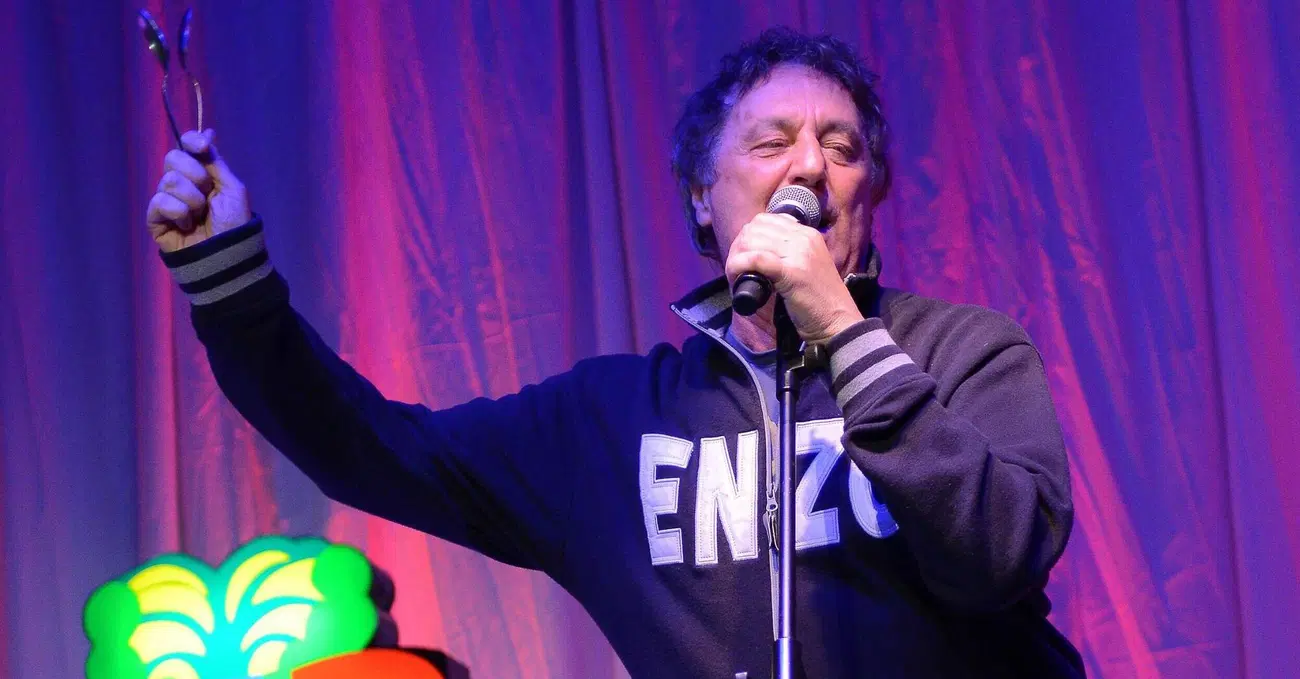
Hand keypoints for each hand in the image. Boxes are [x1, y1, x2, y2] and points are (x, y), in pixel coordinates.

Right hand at [146, 129, 250, 252]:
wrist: (227, 257)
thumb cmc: (235, 225)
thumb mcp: (233, 190)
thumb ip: (217, 162)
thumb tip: (208, 132)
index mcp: (202, 175)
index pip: (186, 147)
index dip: (191, 142)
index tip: (202, 146)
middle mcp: (182, 184)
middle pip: (173, 158)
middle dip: (196, 174)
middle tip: (208, 194)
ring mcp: (167, 201)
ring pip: (169, 180)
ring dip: (191, 199)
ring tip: (200, 216)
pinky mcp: (156, 219)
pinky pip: (159, 202)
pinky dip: (178, 212)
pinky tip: (187, 226)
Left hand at [724, 213, 863, 343]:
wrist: (838, 323)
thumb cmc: (820, 302)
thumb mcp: (806, 267)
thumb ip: (788, 254)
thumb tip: (756, 251)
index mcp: (808, 234)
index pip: (766, 220)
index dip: (748, 236)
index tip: (743, 255)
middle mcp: (804, 238)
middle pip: (756, 229)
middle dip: (738, 247)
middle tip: (735, 267)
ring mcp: (799, 254)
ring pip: (753, 241)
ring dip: (736, 258)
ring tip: (735, 275)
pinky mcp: (792, 272)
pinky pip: (756, 259)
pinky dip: (739, 266)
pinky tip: (736, 277)